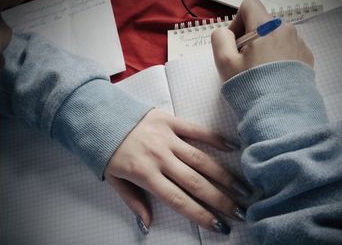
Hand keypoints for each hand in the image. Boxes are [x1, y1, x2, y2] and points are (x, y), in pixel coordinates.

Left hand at [104, 109, 246, 234]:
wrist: (98, 117)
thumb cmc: (107, 151)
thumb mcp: (114, 180)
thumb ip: (133, 202)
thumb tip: (146, 225)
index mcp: (145, 175)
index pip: (178, 200)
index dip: (201, 215)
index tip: (220, 225)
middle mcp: (159, 158)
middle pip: (195, 182)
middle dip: (220, 200)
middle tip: (241, 211)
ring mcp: (167, 138)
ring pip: (200, 159)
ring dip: (224, 175)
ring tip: (243, 188)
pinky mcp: (169, 120)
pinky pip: (196, 130)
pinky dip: (214, 138)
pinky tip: (232, 147)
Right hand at [211, 0, 313, 80]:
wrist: (281, 114)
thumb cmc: (251, 88)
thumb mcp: (225, 63)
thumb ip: (220, 39)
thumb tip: (225, 33)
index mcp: (266, 27)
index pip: (249, 5)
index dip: (237, 21)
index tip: (235, 43)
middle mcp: (286, 30)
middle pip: (262, 23)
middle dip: (250, 39)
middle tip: (244, 64)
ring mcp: (299, 44)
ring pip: (275, 37)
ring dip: (264, 49)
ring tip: (259, 74)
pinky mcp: (306, 58)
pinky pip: (288, 50)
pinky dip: (278, 59)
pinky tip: (273, 78)